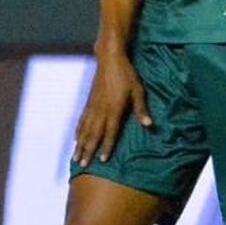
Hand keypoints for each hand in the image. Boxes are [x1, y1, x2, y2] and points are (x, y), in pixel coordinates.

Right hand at [73, 49, 152, 167]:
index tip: (103, 160)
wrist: (109, 59)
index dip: (107, 146)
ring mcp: (93, 106)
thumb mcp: (138, 90)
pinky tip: (76, 139)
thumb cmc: (127, 75)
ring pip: (85, 129)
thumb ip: (141, 109)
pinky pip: (82, 120)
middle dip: (89, 150)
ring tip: (76, 158)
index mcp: (114, 108)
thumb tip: (149, 125)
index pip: (110, 131)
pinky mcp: (89, 102)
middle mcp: (101, 109)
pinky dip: (78, 131)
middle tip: (84, 165)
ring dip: (81, 144)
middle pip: (94, 134)